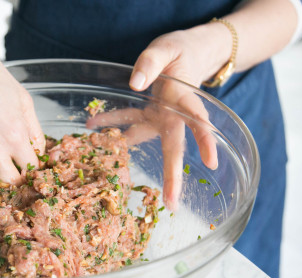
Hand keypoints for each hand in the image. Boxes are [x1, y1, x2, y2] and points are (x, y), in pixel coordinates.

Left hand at [122, 24, 231, 208]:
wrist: (184, 53)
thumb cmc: (180, 51)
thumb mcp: (165, 48)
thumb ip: (151, 63)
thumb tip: (135, 83)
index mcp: (185, 100)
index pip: (197, 120)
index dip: (205, 140)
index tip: (211, 161)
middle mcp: (175, 116)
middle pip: (175, 148)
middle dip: (173, 176)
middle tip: (172, 204)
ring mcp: (161, 119)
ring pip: (146, 141)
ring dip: (128, 157)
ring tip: (114, 178)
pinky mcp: (149, 115)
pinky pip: (128, 122)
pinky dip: (109, 125)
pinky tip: (91, 126)